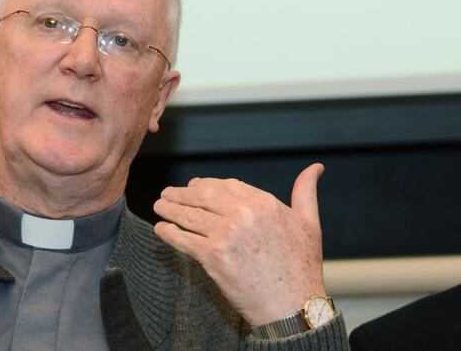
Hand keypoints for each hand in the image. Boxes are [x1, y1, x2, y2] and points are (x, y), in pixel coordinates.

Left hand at [153, 164, 325, 325]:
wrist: (294, 307)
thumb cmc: (302, 268)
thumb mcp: (309, 224)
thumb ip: (305, 193)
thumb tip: (315, 168)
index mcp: (264, 203)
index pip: (226, 185)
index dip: (205, 184)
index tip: (194, 186)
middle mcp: (244, 214)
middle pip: (203, 196)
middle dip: (181, 194)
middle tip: (167, 194)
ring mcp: (226, 234)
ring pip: (189, 215)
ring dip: (170, 210)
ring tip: (160, 207)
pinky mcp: (212, 256)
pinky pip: (183, 239)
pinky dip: (168, 233)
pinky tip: (161, 229)